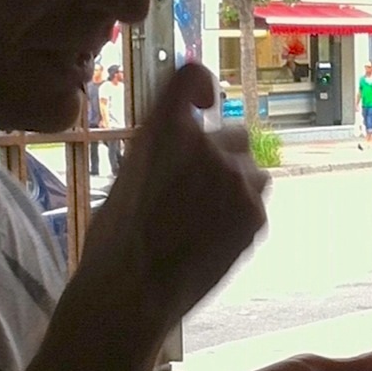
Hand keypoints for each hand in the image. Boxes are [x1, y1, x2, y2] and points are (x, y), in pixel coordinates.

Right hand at [72, 64, 267, 337]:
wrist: (131, 294)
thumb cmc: (115, 240)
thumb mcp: (127, 174)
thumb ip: (162, 145)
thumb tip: (186, 131)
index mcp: (164, 129)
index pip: (194, 77)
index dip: (202, 87)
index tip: (203, 104)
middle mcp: (205, 144)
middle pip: (233, 132)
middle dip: (220, 154)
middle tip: (194, 190)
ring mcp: (236, 179)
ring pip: (251, 168)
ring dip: (234, 183)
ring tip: (204, 218)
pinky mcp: (255, 213)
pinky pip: (257, 200)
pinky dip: (241, 213)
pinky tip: (212, 237)